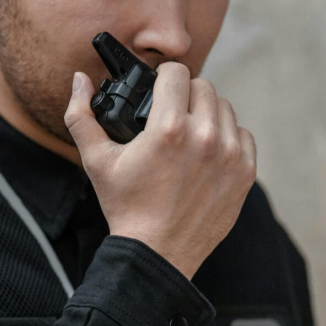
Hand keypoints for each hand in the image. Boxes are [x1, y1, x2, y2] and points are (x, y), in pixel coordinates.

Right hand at [63, 63, 256, 278]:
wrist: (157, 254)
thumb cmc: (125, 207)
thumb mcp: (96, 161)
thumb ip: (81, 115)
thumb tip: (79, 79)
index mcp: (169, 129)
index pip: (177, 72)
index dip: (164, 77)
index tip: (159, 90)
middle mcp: (204, 137)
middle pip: (203, 86)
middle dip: (185, 95)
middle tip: (172, 114)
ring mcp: (230, 155)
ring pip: (224, 108)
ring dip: (207, 114)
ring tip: (189, 133)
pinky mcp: (245, 172)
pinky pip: (243, 134)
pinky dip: (228, 137)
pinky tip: (208, 151)